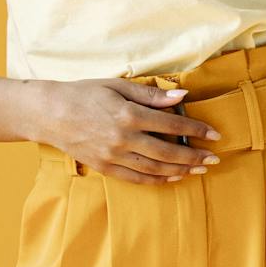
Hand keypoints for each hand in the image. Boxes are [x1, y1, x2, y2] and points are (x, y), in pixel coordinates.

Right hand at [33, 79, 223, 184]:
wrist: (50, 113)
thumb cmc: (85, 93)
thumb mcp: (118, 86)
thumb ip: (151, 95)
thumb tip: (181, 97)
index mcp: (129, 115)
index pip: (173, 125)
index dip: (197, 130)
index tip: (215, 135)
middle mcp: (123, 139)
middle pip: (169, 152)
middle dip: (196, 156)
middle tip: (214, 158)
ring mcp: (113, 156)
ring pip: (156, 169)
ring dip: (182, 170)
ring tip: (200, 169)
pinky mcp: (105, 167)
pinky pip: (137, 178)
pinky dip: (158, 180)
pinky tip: (174, 177)